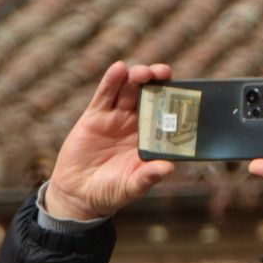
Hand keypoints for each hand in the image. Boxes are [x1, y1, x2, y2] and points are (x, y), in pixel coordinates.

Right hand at [46, 61, 175, 220]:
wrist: (78, 193)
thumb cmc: (111, 192)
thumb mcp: (131, 187)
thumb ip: (148, 176)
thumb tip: (169, 168)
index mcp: (152, 140)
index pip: (168, 115)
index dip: (176, 101)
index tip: (184, 92)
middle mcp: (137, 125)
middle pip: (151, 95)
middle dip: (157, 81)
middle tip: (163, 73)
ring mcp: (117, 118)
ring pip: (129, 90)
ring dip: (137, 77)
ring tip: (142, 72)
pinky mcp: (96, 116)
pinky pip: (106, 94)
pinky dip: (112, 80)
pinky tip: (119, 69)